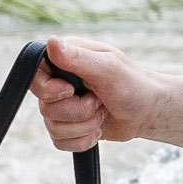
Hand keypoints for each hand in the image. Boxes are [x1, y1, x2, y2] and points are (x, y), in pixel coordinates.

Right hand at [32, 35, 150, 151]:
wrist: (147, 112)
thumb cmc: (132, 85)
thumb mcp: (107, 68)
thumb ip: (77, 57)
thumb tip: (51, 41)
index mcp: (65, 59)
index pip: (35, 74)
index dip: (49, 90)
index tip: (71, 91)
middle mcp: (59, 82)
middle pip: (44, 107)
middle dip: (78, 111)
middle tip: (98, 101)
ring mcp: (63, 106)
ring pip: (53, 127)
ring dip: (85, 125)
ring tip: (102, 113)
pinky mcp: (68, 126)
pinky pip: (60, 142)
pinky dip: (83, 140)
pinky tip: (97, 128)